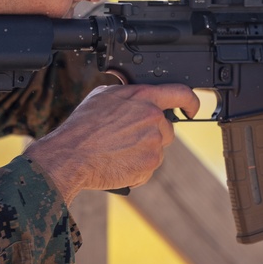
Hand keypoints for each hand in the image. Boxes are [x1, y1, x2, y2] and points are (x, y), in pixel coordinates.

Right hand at [24, 83, 199, 203]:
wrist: (71, 156)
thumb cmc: (82, 126)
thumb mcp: (104, 96)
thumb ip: (129, 94)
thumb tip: (135, 96)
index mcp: (144, 97)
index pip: (181, 93)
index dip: (191, 102)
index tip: (191, 109)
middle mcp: (153, 118)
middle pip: (167, 129)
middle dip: (152, 135)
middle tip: (127, 139)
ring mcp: (153, 142)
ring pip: (158, 149)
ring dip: (143, 153)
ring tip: (118, 152)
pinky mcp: (149, 164)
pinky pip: (149, 169)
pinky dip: (136, 170)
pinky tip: (118, 164)